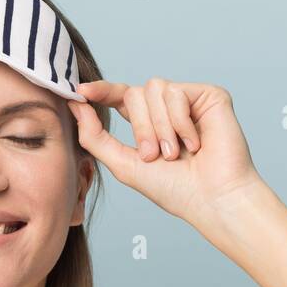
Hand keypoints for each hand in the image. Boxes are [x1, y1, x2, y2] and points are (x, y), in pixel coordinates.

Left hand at [68, 78, 262, 223]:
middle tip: (155, 156)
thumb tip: (75, 105)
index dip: (101, 91)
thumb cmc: (173, 189)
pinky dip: (180, 122)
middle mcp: (167, 108)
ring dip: (160, 127)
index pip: (120, 97)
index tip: (81, 91)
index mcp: (148, 123)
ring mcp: (188, 100)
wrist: (211, 198)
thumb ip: (95, 136)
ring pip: (155, 89)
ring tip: (176, 153)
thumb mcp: (123, 165)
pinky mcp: (209, 95)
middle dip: (140, 128)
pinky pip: (177, 93)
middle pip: (134, 93)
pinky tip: (195, 143)